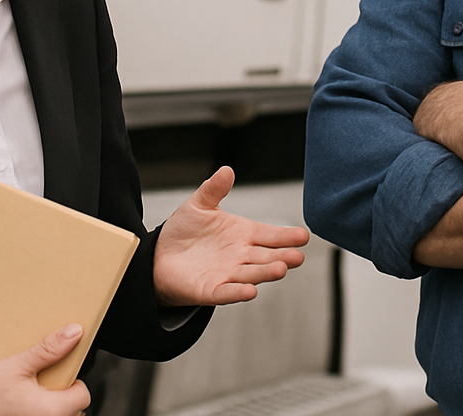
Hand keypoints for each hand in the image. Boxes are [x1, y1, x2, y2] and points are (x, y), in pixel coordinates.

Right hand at [0, 323, 90, 415]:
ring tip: (30, 395)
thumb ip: (49, 350)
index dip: (74, 381)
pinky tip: (24, 406)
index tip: (59, 374)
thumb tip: (73, 334)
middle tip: (40, 384)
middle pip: (74, 408)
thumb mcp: (17, 365)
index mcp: (51, 410)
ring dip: (51, 405)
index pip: (83, 395)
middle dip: (62, 394)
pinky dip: (39, 412)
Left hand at [153, 166, 310, 306]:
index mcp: (244, 234)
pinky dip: (238, 292)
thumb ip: (214, 189)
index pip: (271, 235)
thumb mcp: (199, 205)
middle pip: (267, 256)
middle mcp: (241, 255)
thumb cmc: (184, 231)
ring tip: (280, 269)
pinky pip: (228, 292)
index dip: (286, 236)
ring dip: (265, 273)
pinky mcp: (212, 290)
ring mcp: (229, 274)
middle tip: (297, 256)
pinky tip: (250, 291)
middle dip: (283, 256)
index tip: (303, 236)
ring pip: (252, 274)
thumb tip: (227, 170)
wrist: (160, 256)